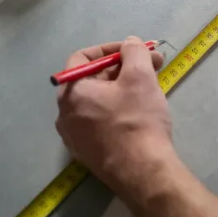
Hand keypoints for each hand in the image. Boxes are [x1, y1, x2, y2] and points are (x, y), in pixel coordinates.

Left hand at [56, 37, 173, 203]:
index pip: (83, 57)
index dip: (111, 48)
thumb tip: (130, 44)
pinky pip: (100, 121)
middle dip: (123, 67)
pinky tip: (141, 110)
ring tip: (151, 85)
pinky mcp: (88, 154)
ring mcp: (75, 137)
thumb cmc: (137, 119)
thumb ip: (134, 51)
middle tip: (152, 65)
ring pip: (98, 101)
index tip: (134, 50)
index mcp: (71, 93)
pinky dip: (118, 108)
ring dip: (123, 87)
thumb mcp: (139, 76)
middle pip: (93, 79)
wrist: (143, 172)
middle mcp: (65, 114)